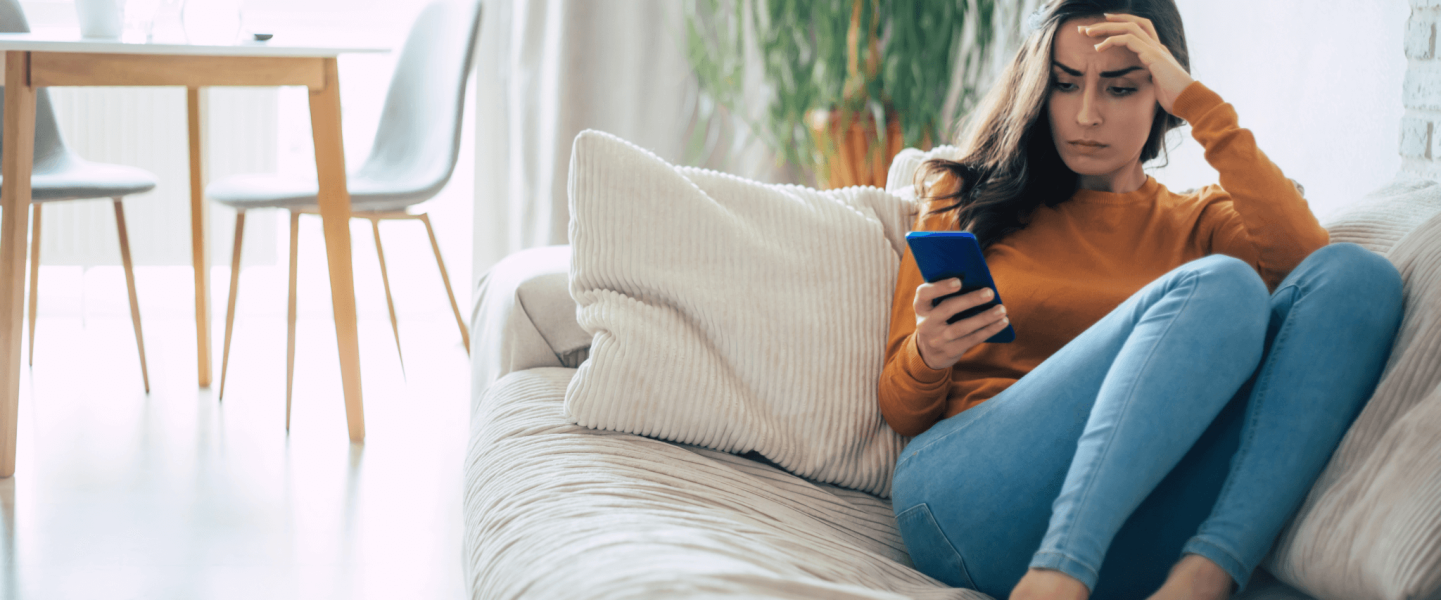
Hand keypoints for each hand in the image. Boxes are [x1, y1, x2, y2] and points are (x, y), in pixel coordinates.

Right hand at [913, 278, 1009, 370]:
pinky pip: (972, 340)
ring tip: (1001, 309)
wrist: (929, 352)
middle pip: (947, 309)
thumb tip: (978, 282)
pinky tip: (1002, 322)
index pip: (924, 293)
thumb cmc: (938, 320)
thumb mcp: (934, 308)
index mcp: (921, 307)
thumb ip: (947, 295)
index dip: (940, 287)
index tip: (959, 281)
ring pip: (962, 327)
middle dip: (970, 300)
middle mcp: (926, 323)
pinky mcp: (950, 351)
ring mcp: (937, 339)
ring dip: (984, 318)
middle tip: (990, 292)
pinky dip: (989, 330)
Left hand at [1080, 13, 1194, 113]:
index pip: (1139, 28)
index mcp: (1157, 51)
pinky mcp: (1153, 55)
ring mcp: (1156, 48)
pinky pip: (1129, 39)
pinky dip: (1112, 40)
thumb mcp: (1155, 85)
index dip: (1121, 23)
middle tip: (1086, 27)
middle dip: (1108, 23)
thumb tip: (1137, 84)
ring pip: (1129, 27)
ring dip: (1106, 28)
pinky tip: (1098, 48)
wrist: (1189, 101)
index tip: (1101, 26)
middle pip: (1132, 23)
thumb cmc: (1173, 98)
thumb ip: (1147, 78)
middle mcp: (1157, 46)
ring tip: (1087, 32)